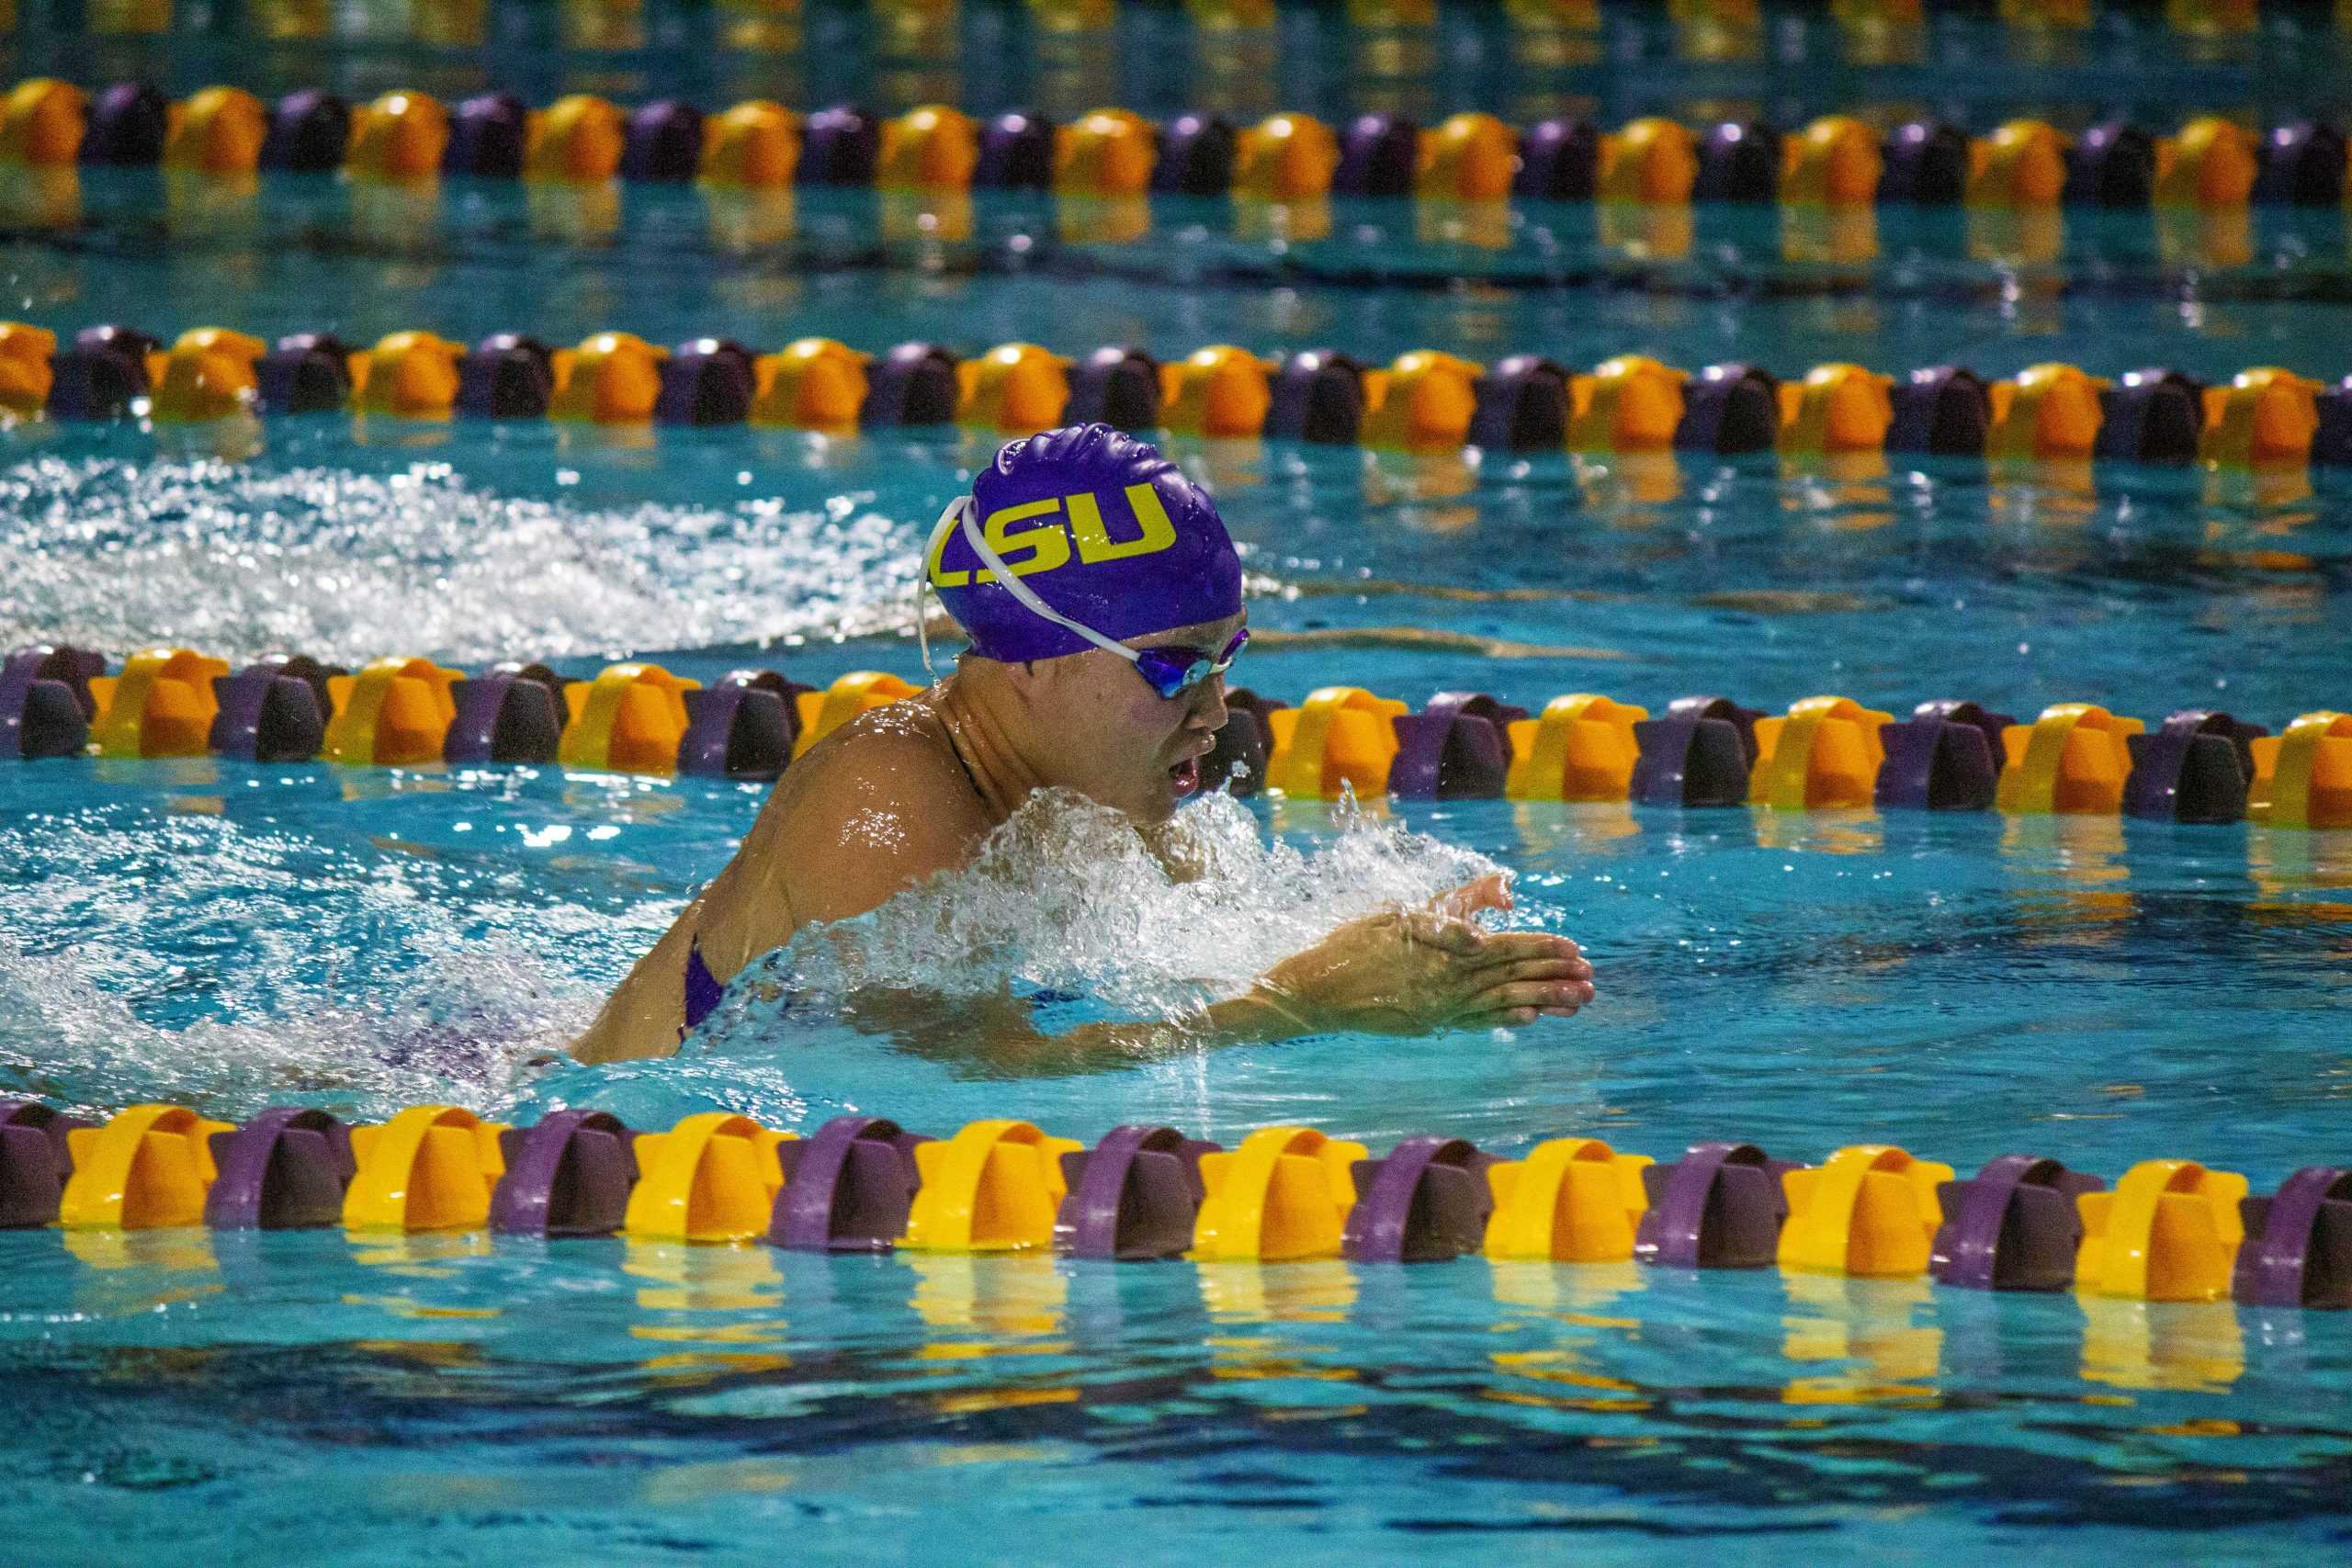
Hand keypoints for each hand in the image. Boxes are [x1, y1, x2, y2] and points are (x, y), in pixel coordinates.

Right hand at [1248, 877, 1594, 1035]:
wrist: (1317, 990)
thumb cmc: (1356, 943)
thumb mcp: (1405, 912)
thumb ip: (1456, 906)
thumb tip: (1504, 896)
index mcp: (1445, 952)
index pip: (1506, 949)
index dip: (1543, 949)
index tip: (1576, 950)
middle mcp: (1449, 985)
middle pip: (1512, 978)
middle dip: (1555, 977)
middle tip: (1592, 980)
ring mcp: (1440, 1009)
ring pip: (1502, 1004)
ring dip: (1542, 1002)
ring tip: (1576, 1003)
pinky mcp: (1429, 1024)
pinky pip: (1476, 1022)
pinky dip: (1506, 1019)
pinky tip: (1530, 1019)